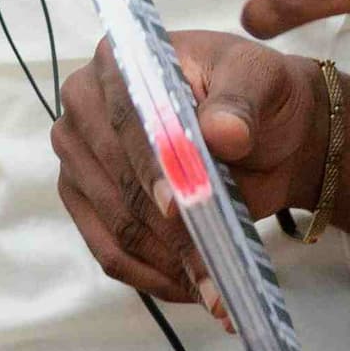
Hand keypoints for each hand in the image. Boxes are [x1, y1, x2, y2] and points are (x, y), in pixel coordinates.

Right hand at [52, 30, 324, 324]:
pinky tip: (193, 288)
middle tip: (213, 267)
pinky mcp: (87, 203)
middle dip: (168, 230)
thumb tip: (222, 133)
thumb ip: (240, 103)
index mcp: (119, 60)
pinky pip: (110, 252)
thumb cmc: (259, 96)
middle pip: (117, 180)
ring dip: (166, 263)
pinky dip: (152, 277)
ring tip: (215, 290)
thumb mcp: (262, 82)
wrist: (268, 133)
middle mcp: (85, 106)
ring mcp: (80, 159)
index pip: (126, 120)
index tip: (178, 206)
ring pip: (116, 224)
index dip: (151, 165)